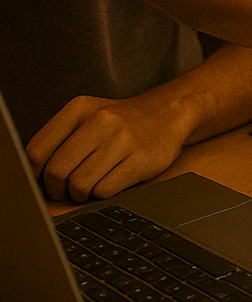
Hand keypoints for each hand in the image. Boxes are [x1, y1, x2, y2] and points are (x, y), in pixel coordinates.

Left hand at [27, 94, 194, 201]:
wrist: (168, 113)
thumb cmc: (120, 122)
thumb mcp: (87, 116)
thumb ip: (59, 139)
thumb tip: (32, 176)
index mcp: (80, 108)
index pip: (37, 151)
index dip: (34, 174)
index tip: (41, 181)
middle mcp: (101, 120)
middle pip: (57, 171)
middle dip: (57, 189)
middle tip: (65, 189)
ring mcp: (123, 140)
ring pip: (80, 184)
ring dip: (79, 193)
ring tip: (88, 187)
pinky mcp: (141, 160)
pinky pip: (105, 190)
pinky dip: (101, 193)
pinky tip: (109, 182)